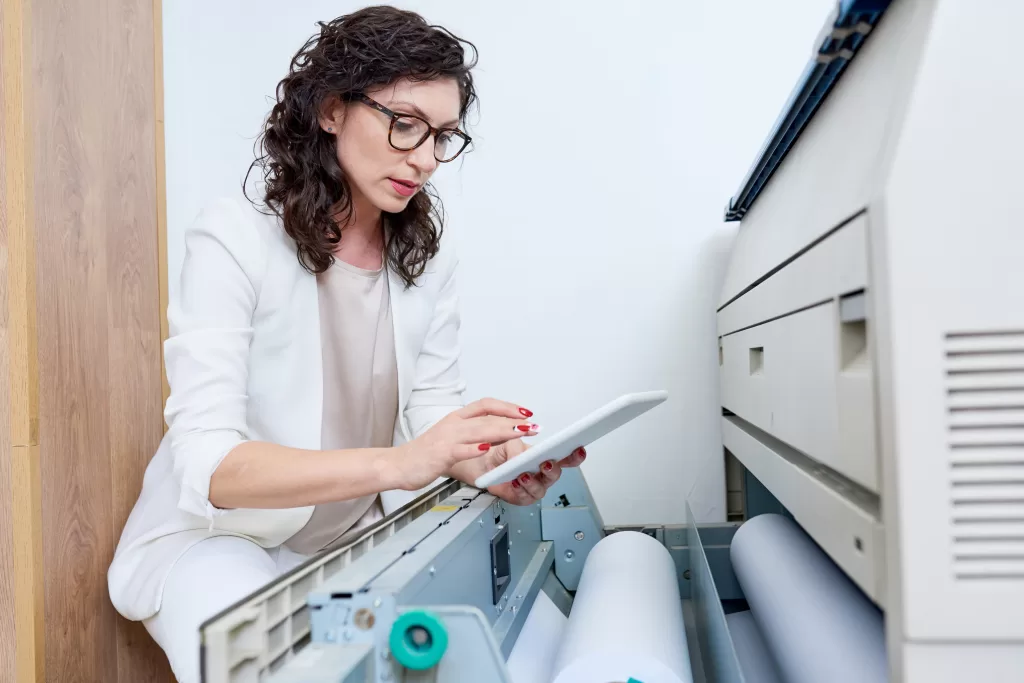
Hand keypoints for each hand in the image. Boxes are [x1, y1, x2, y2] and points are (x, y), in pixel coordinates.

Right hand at [385, 398, 539, 490]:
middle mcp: (453, 424)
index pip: (486, 405)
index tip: (526, 412)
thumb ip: (475, 433)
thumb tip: (500, 432)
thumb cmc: (426, 454)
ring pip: (478, 430)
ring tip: (519, 432)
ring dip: (501, 431)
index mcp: (457, 418)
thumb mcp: (454, 438)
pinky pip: (460, 450)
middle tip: (533, 425)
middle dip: (513, 420)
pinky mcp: (440, 454)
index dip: (508, 407)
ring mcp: (447, 438)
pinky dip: (474, 449)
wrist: (398, 464)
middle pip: (487, 417)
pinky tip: (487, 449)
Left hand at [480, 440, 587, 505]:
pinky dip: (520, 490)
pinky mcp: (522, 497)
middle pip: (556, 474)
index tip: (578, 449)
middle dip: (552, 469)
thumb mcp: (509, 443)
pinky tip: (514, 482)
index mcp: (545, 457)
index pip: (565, 457)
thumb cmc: (501, 453)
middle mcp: (542, 473)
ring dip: (533, 482)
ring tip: (523, 475)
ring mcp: (533, 486)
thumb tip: (522, 458)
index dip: (575, 455)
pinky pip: (525, 497)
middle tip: (546, 463)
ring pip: (541, 488)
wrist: (484, 465)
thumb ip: (518, 448)